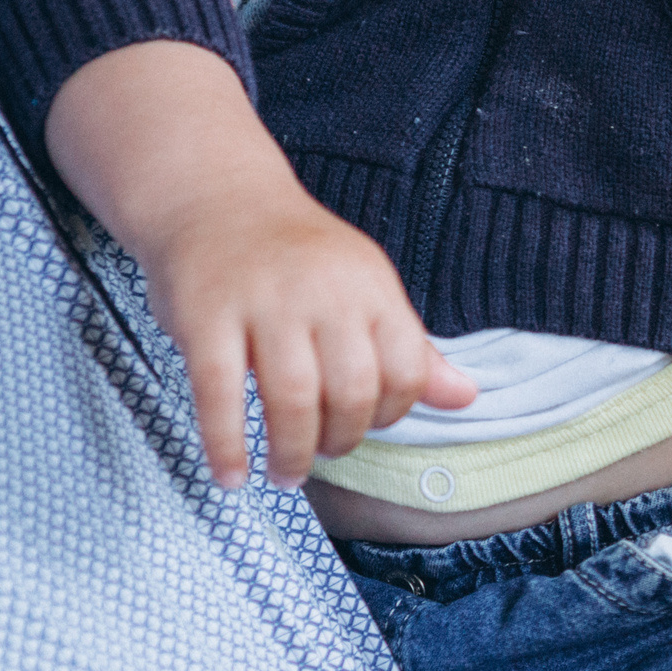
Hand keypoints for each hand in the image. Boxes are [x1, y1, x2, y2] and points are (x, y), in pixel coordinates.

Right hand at [140, 192, 473, 488]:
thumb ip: (411, 348)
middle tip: (323, 453)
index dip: (392, 413)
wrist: (212, 195)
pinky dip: (226, 444)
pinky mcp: (203, 314)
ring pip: (293, 398)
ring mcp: (261, 301)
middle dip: (342, 439)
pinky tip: (231, 475)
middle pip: (352, 392)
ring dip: (292, 452)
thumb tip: (467, 397)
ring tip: (287, 474)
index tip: (366, 424)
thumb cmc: (298, 258)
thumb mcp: (366, 289)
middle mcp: (322, 292)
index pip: (406, 373)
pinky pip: (218, 392)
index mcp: (371, 287)